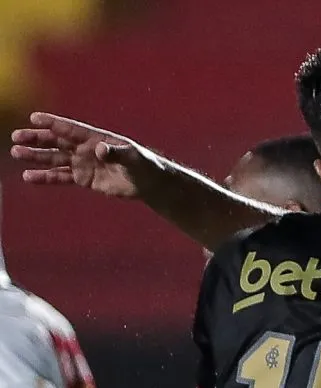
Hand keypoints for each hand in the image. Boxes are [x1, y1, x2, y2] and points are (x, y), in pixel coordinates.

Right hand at [10, 112, 158, 198]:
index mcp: (96, 138)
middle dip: (37, 138)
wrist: (150, 183)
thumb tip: (99, 150)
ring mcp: (83, 164)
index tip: (34, 118)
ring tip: (17, 154)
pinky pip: (61, 177)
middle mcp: (86, 149)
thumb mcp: (132, 158)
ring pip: (55, 158)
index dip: (53, 123)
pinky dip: (46, 177)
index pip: (71, 129)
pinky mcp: (84, 179)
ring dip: (36, 156)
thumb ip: (115, 153)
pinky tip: (29, 177)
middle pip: (57, 141)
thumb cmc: (144, 165)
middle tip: (17, 137)